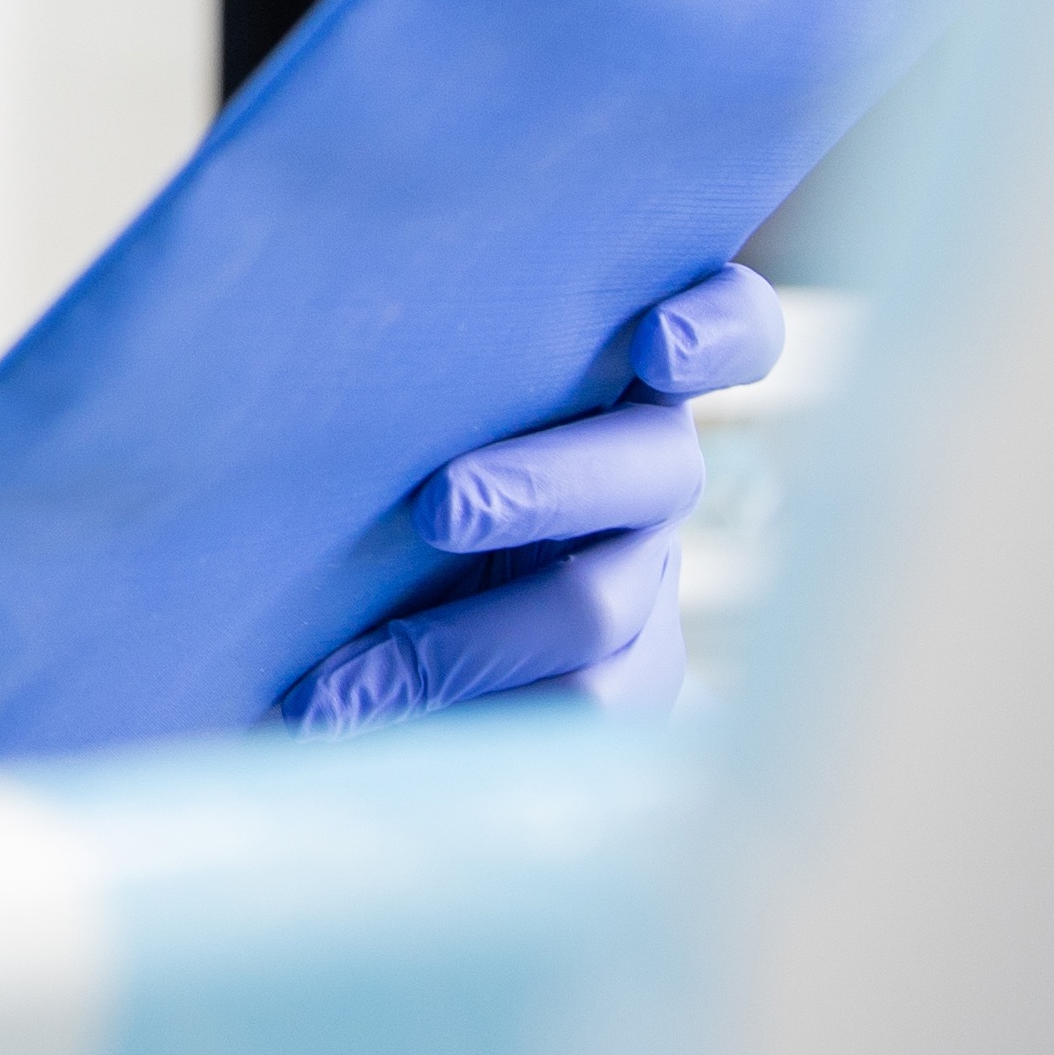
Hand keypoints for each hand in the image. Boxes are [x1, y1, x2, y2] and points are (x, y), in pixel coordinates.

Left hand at [282, 263, 779, 733]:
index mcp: (622, 372)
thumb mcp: (427, 400)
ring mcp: (648, 584)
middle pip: (656, 469)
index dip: (719, 332)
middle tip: (440, 508)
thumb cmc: (399, 456)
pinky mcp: (631, 685)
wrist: (403, 610)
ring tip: (337, 684)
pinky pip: (569, 710)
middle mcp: (649, 471)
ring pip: (595, 608)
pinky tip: (349, 727)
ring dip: (462, 640)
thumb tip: (319, 327)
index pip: (734, 328)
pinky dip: (453, 718)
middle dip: (545, 487)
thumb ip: (432, 369)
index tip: (658, 346)